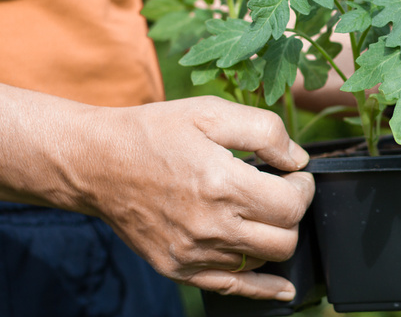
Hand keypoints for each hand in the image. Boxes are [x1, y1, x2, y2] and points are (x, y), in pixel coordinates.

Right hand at [81, 96, 313, 299]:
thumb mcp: (211, 112)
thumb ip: (265, 131)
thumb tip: (297, 160)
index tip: (294, 175)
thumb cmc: (154, 133)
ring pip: (263, 260)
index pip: (292, 204)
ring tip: (259, 212)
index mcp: (221, 184)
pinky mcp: (179, 268)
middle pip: (285, 238)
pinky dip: (263, 288)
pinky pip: (234, 288)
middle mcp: (210, 226)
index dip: (303, 187)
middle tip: (281, 192)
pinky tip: (282, 286)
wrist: (96, 163)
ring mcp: (194, 253)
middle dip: (293, 212)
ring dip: (273, 237)